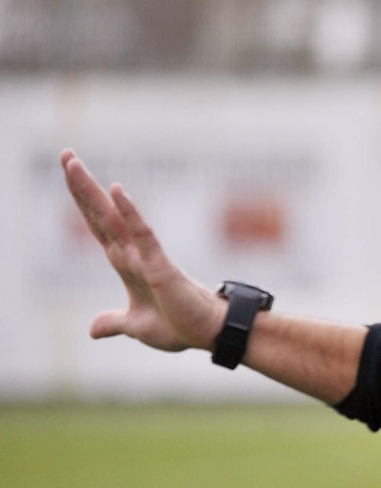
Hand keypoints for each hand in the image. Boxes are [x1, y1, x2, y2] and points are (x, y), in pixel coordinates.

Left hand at [59, 149, 226, 352]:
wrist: (209, 333)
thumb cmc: (180, 325)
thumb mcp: (136, 325)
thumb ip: (114, 321)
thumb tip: (92, 329)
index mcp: (125, 263)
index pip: (97, 225)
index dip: (81, 200)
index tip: (68, 172)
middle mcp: (131, 253)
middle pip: (98, 214)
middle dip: (80, 185)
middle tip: (65, 153)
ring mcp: (145, 255)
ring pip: (112, 218)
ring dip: (92, 191)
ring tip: (73, 164)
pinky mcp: (160, 264)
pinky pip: (142, 233)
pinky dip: (129, 212)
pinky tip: (116, 191)